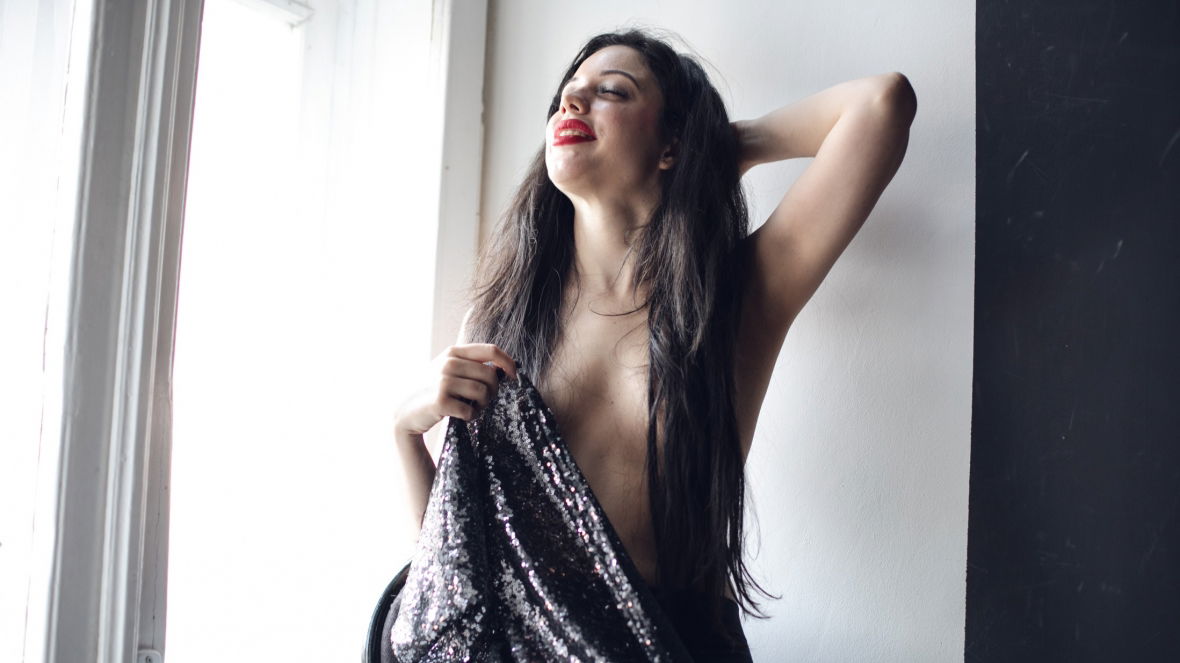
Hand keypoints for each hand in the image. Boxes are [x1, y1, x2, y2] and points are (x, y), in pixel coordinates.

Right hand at [393, 343, 518, 435]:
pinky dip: (472, 416)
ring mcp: (443, 381)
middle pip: (490, 375)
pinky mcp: (441, 401)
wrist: (406, 411)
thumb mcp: (449, 369)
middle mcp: (448, 363)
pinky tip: (463, 416)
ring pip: (483, 393)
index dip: (508, 362)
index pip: (491, 350)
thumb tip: (503, 369)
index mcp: (453, 352)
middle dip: (493, 391)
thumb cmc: (434, 390)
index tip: (513, 376)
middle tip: (484, 400)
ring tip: (473, 408)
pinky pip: (471, 410)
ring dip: (483, 405)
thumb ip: (472, 365)